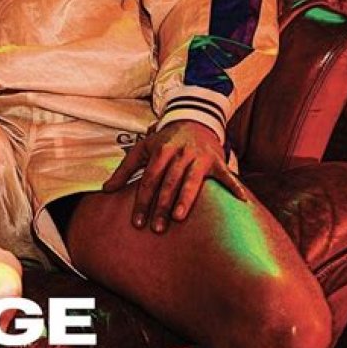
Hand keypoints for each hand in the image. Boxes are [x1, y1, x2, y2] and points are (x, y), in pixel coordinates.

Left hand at [102, 121, 245, 232]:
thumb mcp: (142, 149)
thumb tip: (105, 190)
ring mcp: (199, 156)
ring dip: (186, 199)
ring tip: (179, 218)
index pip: (149, 179)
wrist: (193, 119)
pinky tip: (242, 201)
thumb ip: (124, 170)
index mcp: (160, 150)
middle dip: (162, 205)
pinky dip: (235, 186)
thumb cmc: (164, 140)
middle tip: (157, 228)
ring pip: (192, 180)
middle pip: (169, 182)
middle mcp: (180, 153)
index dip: (142, 201)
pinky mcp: (217, 160)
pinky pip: (226, 175)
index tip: (137, 222)